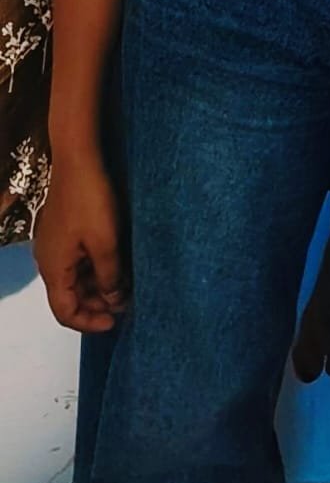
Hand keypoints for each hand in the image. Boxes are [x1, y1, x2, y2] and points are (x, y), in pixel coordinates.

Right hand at [32, 149, 129, 332]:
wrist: (78, 160)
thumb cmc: (91, 201)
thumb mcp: (106, 244)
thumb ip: (110, 277)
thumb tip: (114, 302)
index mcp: (53, 269)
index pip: (65, 312)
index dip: (89, 322)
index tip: (116, 322)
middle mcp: (48, 261)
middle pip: (69, 297)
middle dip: (97, 304)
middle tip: (127, 303)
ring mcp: (55, 245)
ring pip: (75, 279)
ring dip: (98, 286)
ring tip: (127, 286)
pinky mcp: (64, 232)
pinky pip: (77, 261)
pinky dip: (95, 269)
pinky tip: (116, 264)